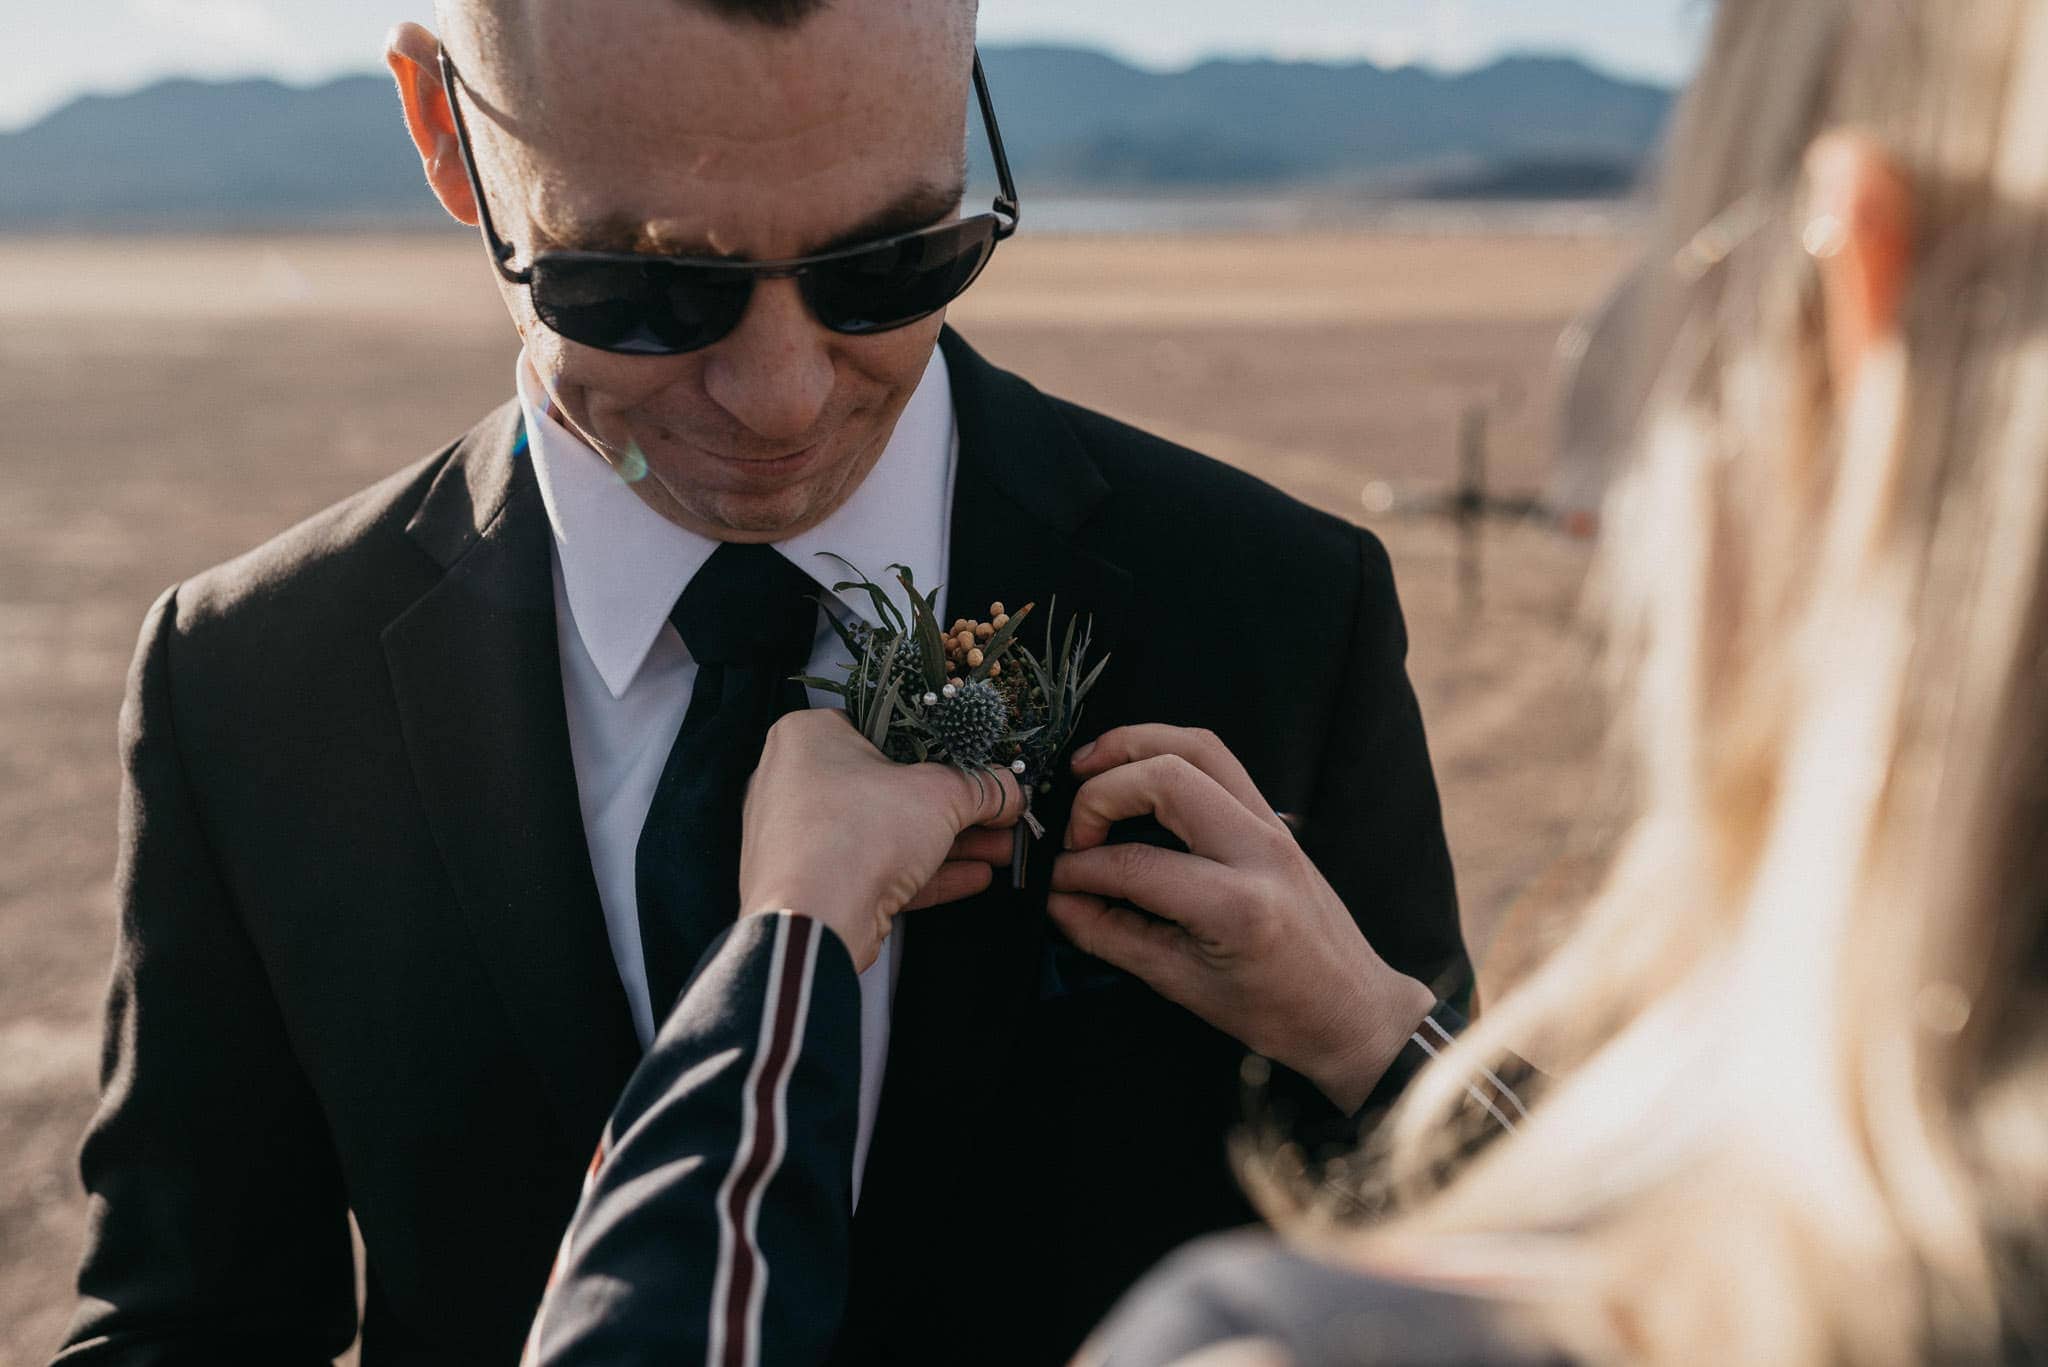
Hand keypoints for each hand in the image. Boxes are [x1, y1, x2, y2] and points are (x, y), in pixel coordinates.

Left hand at [741, 710, 1022, 971]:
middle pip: (894, 785)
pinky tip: (974, 875)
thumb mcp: (939, 796)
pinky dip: (926, 871)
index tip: (980, 762)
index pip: (888, 729)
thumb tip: (1008, 790)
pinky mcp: (818, 881)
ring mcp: (806, 836)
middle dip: (957, 805)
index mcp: (810, 737)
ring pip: (890, 831)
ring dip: (951, 841)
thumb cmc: (851, 838)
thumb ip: (980, 788)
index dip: (943, 746)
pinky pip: (878, 867)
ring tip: (1000, 846)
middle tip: (997, 809)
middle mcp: (798, 781)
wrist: (811, 924)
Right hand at [1048, 725, 1434, 1112]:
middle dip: (1104, 789)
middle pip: (1168, 775)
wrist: (1352, 1010)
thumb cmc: (1275, 1012)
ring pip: (1198, 746)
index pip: (1136, 864)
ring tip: (1088, 767)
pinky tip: (1134, 774)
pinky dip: (1169, 753)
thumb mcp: (1182, 985)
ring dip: (1135, 745)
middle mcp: (1260, 851)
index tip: (1055, 880)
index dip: (1081, 868)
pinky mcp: (1276, 819)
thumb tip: (1059, 901)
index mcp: (1237, 906)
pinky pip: (1219, 762)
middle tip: (1073, 826)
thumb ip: (1112, 936)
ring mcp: (1274, 826)